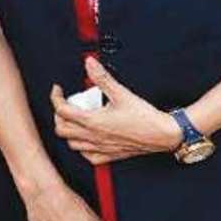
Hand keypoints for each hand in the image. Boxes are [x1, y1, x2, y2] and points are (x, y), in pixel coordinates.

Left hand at [51, 58, 183, 164]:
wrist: (164, 134)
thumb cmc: (145, 117)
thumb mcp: (121, 93)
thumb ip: (102, 78)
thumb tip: (90, 63)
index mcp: (93, 121)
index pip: (61, 111)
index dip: (55, 98)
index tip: (58, 90)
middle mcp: (94, 136)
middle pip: (61, 129)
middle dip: (59, 115)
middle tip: (66, 104)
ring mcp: (101, 148)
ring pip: (72, 145)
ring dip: (69, 132)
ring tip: (75, 120)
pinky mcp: (111, 155)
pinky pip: (89, 156)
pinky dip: (83, 148)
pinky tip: (88, 139)